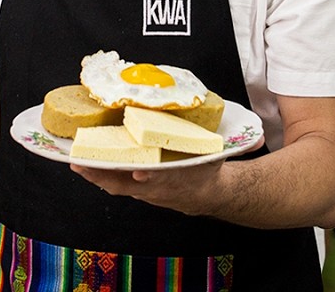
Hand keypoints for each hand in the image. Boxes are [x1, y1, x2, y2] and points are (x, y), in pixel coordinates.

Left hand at [69, 160, 225, 217]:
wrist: (212, 195)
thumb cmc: (209, 169)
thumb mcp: (215, 157)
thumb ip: (224, 148)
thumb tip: (259, 140)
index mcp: (177, 178)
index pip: (163, 179)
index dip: (151, 178)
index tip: (139, 173)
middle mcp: (158, 188)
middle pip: (128, 184)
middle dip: (104, 175)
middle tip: (82, 163)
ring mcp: (146, 192)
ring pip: (117, 185)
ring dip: (96, 175)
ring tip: (75, 162)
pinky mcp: (138, 191)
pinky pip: (115, 185)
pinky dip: (100, 176)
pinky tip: (84, 166)